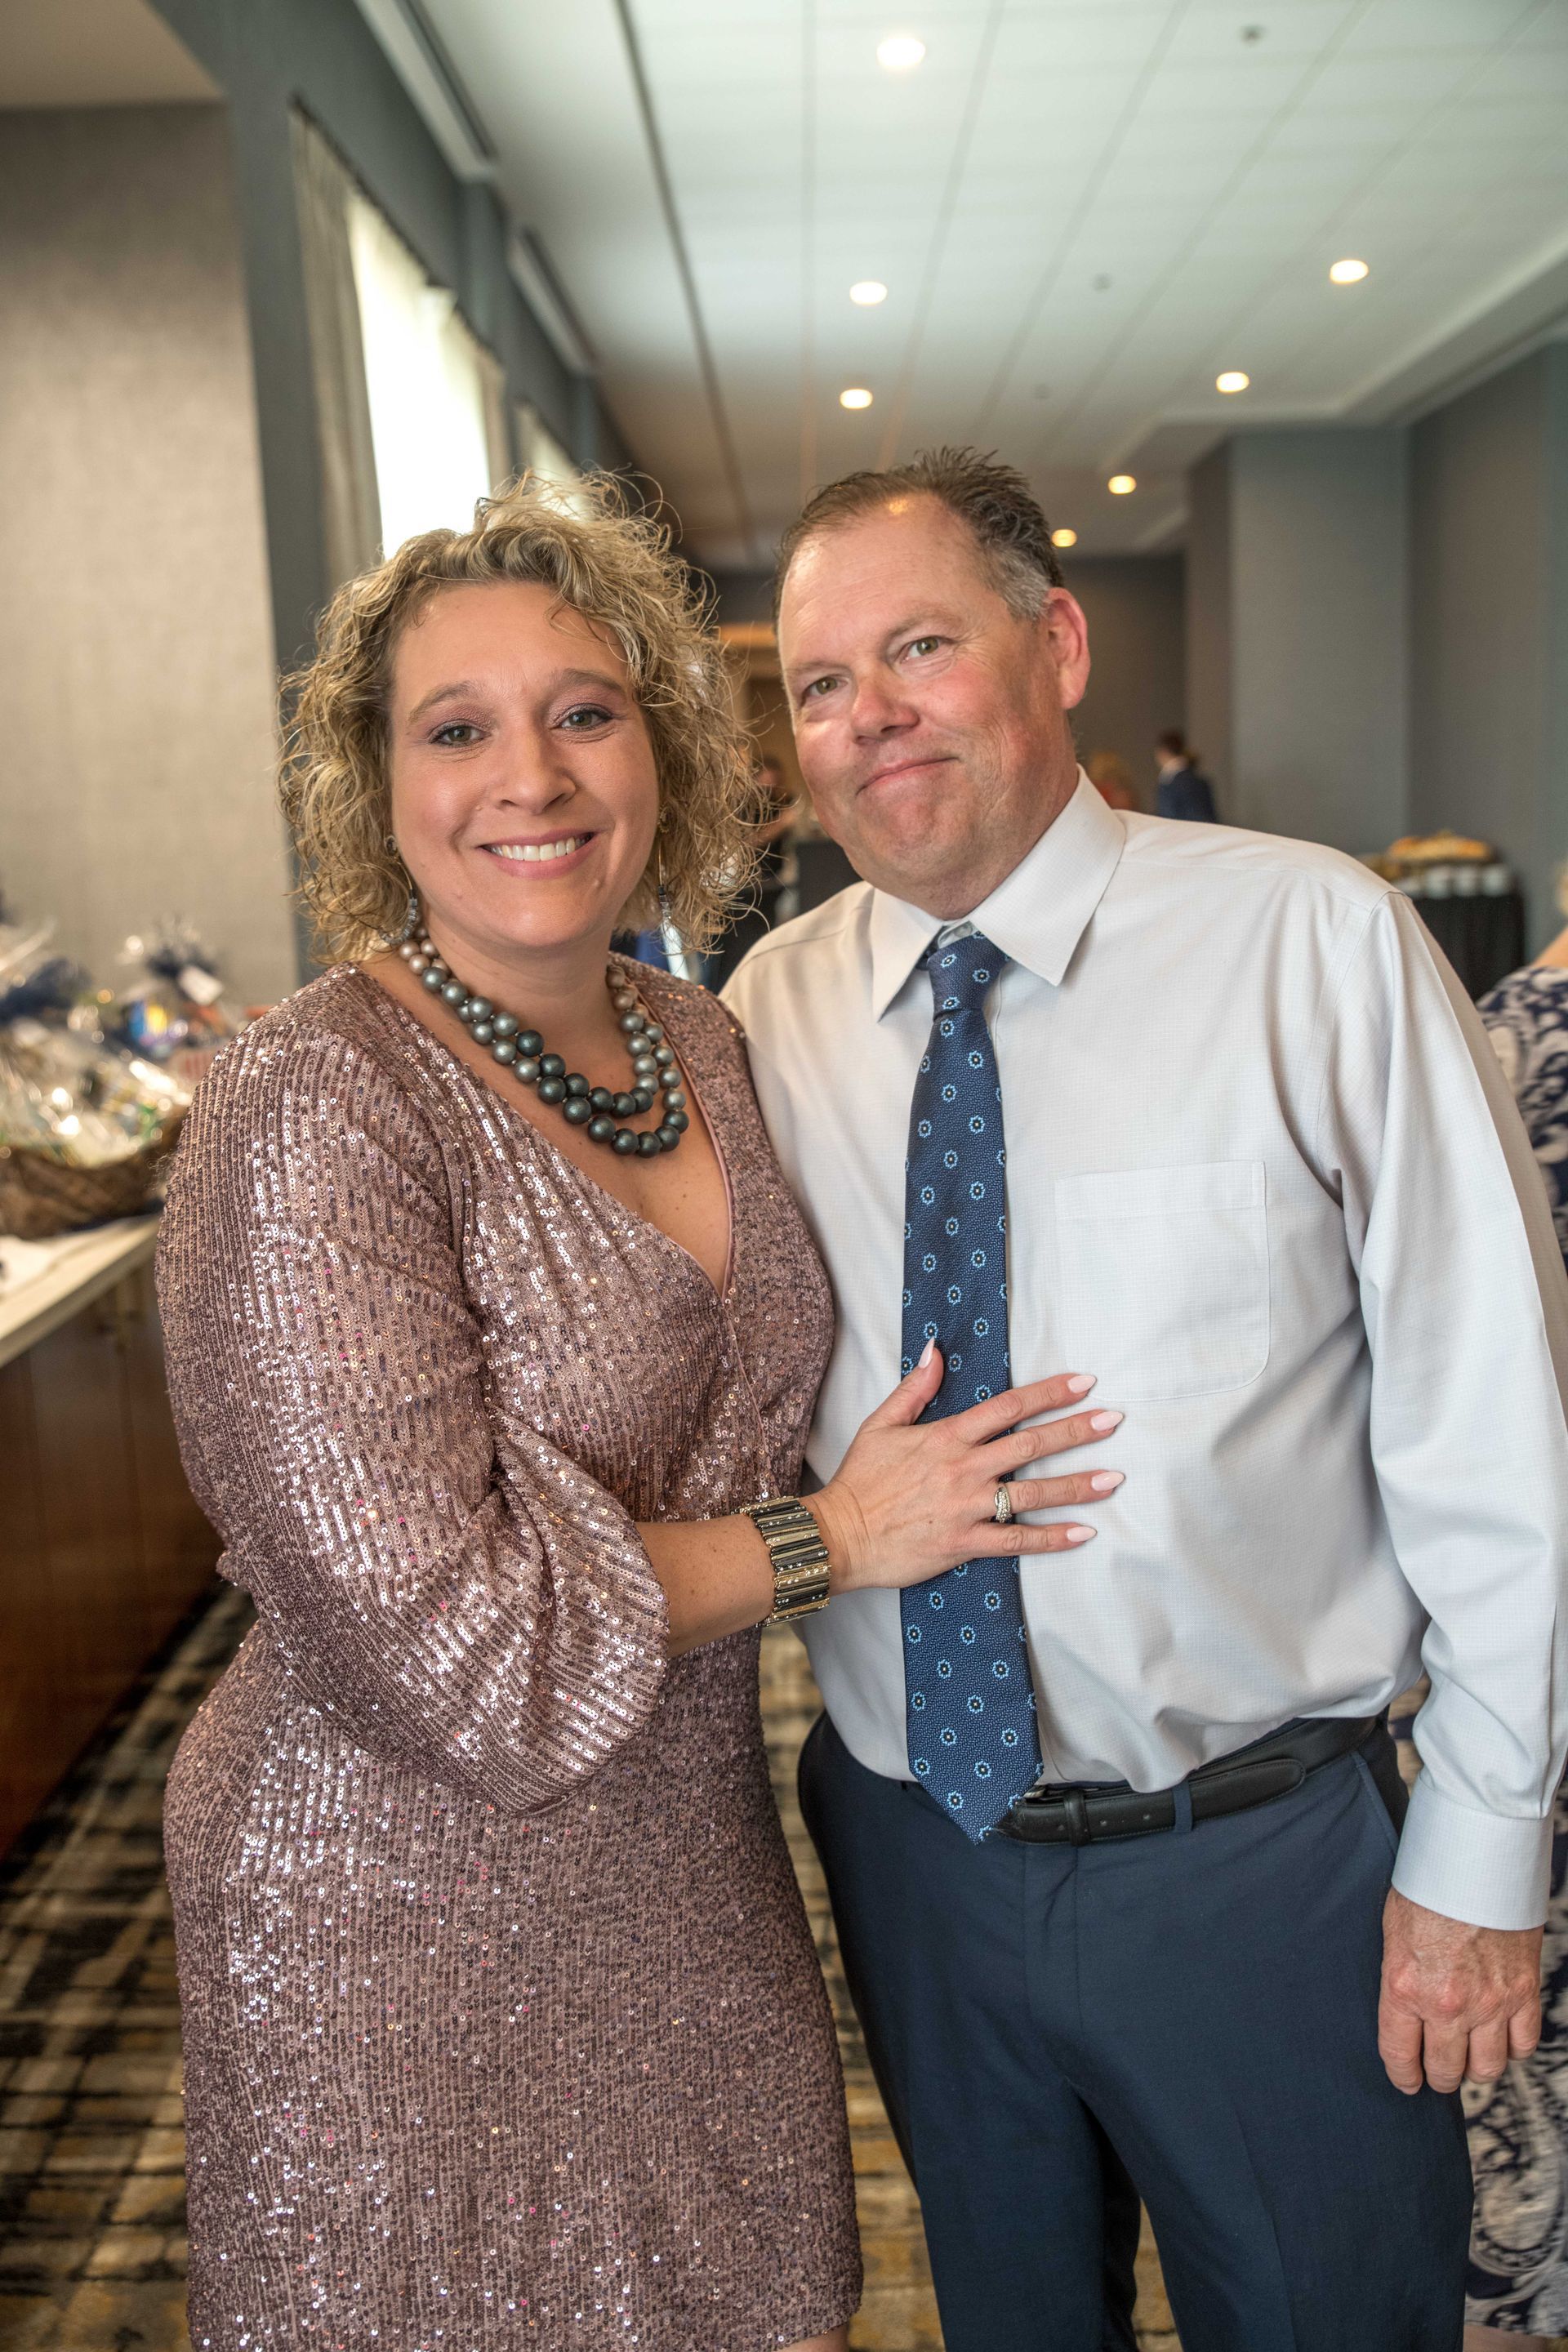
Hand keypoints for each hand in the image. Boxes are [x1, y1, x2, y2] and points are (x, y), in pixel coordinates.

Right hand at [809, 1349, 1122, 1594]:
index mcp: (946, 1436)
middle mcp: (963, 1468)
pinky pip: (1016, 1540)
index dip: (1050, 1393)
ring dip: (1076, 1485)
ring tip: (1113, 1478)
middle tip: (1114, 1421)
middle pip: (1031, 1443)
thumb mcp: (881, 1423)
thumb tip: (936, 1349)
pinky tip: (1082, 1533)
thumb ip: (915, 1388)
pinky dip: (1052, 1538)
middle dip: (1076, 1431)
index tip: (1083, 1383)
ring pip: (1032, 1492)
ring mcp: (966, 1507)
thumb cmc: (860, 1480)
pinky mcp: (965, 1543)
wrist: (839, 1535)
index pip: (1009, 1406)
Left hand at [1378, 1887, 1542, 2093]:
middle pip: (1445, 2070)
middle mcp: (1448, 2004)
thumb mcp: (1393, 1933)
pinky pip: (1523, 2044)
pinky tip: (1501, 2037)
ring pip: (1487, 2068)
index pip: (1400, 2055)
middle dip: (1438, 2076)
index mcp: (1406, 1988)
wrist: (1475, 1860)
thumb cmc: (1430, 1889)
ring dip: (1475, 2068)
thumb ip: (1401, 1979)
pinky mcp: (1523, 1993)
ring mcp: (1490, 2002)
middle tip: (1437, 2070)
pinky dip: (1512, 2048)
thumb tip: (1404, 2013)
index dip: (1403, 2075)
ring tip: (1468, 2057)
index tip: (1407, 2081)